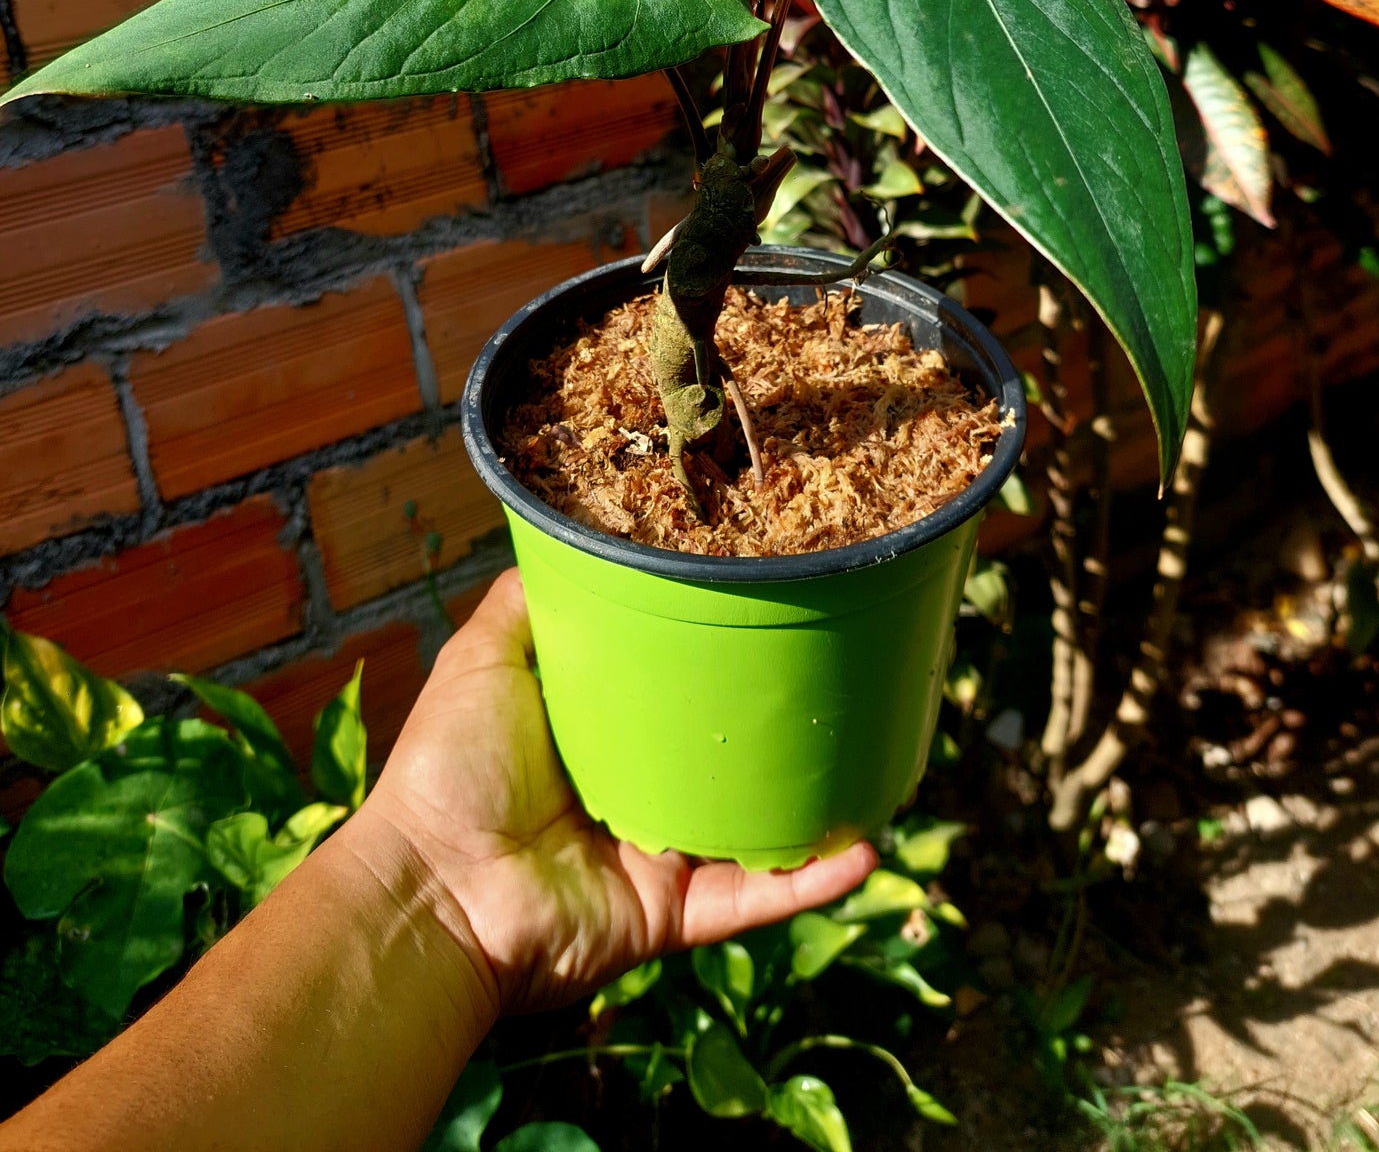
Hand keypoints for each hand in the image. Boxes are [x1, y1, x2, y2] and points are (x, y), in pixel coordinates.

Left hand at [351, 569, 875, 1018]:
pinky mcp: (673, 912)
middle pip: (723, 750)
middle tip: (845, 670)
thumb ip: (528, 601)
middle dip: (780, 722)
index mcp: (598, 730)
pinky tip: (867, 846)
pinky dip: (811, 878)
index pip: (672, 683)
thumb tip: (563, 532)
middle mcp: (635, 788)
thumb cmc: (450, 767)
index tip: (769, 602)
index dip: (715, 650)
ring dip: (817, 801)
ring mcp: (660, 854)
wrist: (435, 890)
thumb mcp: (485, 656)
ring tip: (877, 754)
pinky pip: (754, 896)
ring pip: (756, 824)